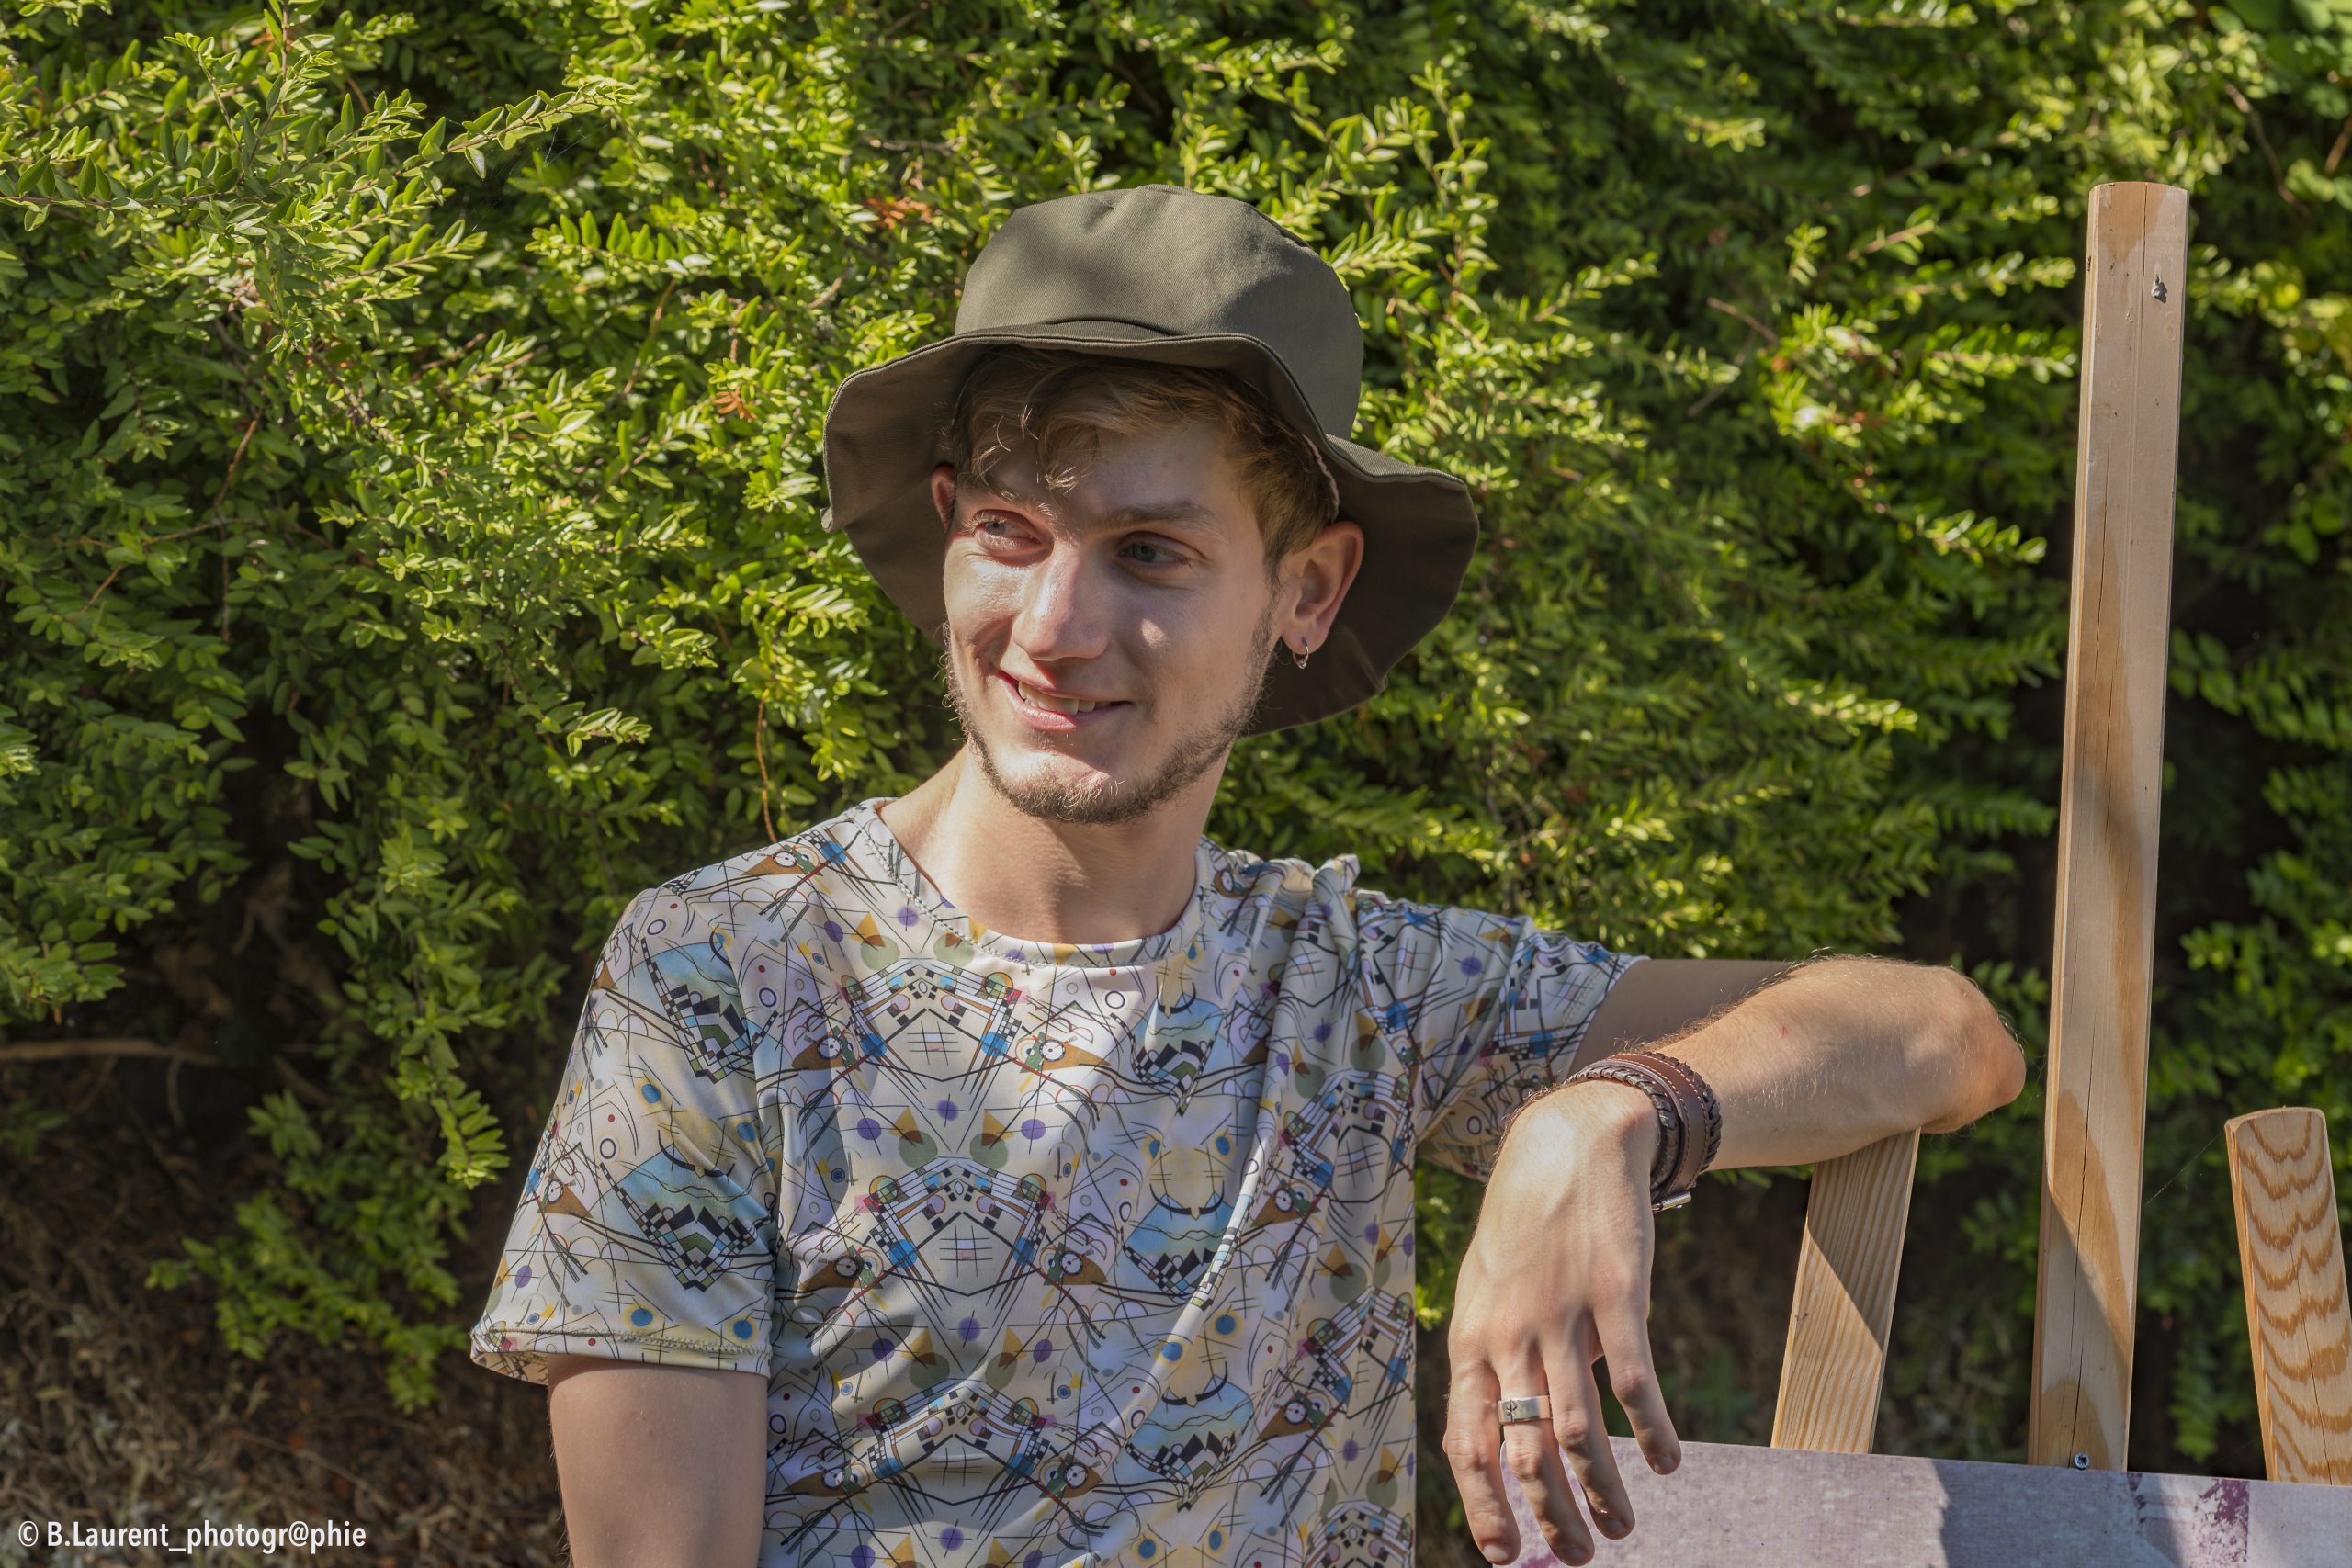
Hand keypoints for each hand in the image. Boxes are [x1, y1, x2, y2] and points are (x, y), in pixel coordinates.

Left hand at [1441, 1081, 1682, 1564]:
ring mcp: (1563, 1314)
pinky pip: (1633, 1383)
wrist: (1569, 1145)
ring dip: (1602, 1492)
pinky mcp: (1618, 1295)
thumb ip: (1495, 1361)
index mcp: (1472, 1339)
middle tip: (1578, 1556)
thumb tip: (1506, 1442)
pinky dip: (1650, 1432)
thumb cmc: (1526, 1230)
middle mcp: (1510, 1333)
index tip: (1507, 1556)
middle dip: (1550, 1517)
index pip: (1467, 1442)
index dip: (1486, 1505)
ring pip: (1578, 1430)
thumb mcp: (1488, 1292)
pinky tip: (1665, 1463)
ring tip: (1621, 1529)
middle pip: (1524, 1449)